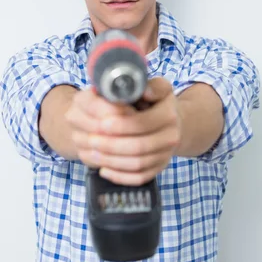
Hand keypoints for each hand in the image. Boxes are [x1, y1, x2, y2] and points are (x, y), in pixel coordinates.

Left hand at [65, 78, 180, 184]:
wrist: (170, 121)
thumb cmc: (154, 101)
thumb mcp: (153, 86)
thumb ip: (144, 84)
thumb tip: (144, 91)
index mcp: (168, 114)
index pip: (143, 123)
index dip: (121, 124)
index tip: (101, 123)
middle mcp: (171, 136)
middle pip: (139, 146)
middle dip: (111, 144)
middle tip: (90, 139)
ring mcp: (165, 155)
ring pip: (137, 164)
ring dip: (112, 160)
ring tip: (92, 152)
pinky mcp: (158, 168)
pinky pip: (139, 178)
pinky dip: (120, 176)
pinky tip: (104, 169)